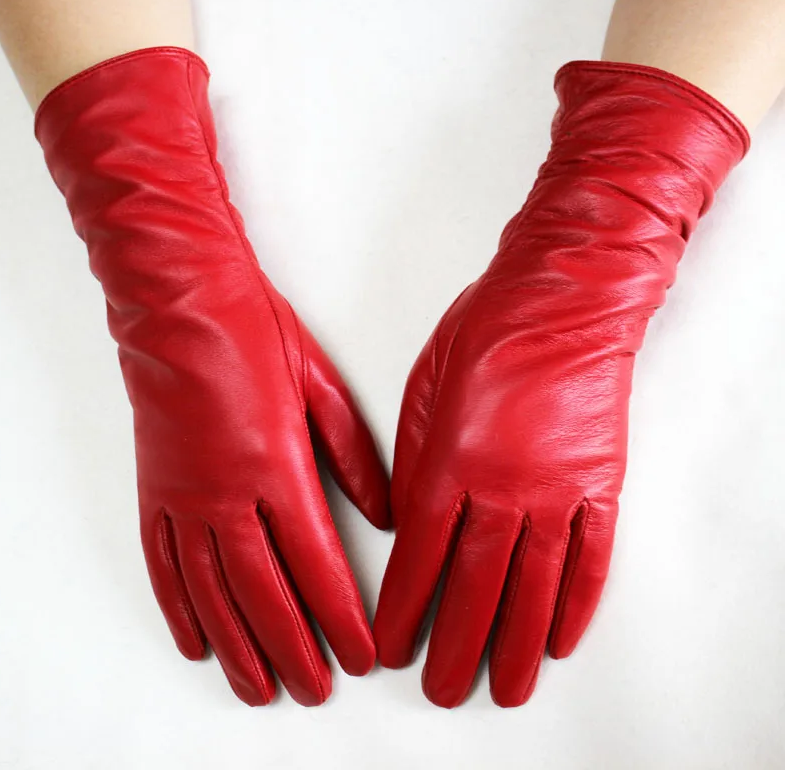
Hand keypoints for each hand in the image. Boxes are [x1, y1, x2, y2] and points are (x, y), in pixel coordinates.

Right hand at [36, 48, 389, 706]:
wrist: (181, 300)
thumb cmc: (255, 333)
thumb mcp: (320, 386)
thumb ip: (355, 457)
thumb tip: (388, 513)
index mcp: (277, 466)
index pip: (317, 561)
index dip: (341, 615)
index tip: (363, 654)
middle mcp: (227, 493)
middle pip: (266, 592)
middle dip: (297, 647)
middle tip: (318, 689)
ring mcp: (185, 496)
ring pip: (213, 593)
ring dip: (239, 647)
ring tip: (260, 689)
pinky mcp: (156, 490)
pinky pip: (166, 565)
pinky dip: (181, 611)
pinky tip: (195, 642)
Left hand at [374, 61, 747, 707]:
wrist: (561, 300)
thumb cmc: (484, 332)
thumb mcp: (423, 389)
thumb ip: (413, 461)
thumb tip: (405, 521)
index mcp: (450, 463)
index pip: (421, 557)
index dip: (404, 609)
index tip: (391, 646)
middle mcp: (503, 489)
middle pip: (475, 587)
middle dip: (455, 645)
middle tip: (444, 690)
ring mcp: (557, 490)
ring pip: (534, 587)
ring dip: (516, 644)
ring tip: (505, 690)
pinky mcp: (599, 484)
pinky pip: (589, 558)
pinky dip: (576, 604)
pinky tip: (561, 639)